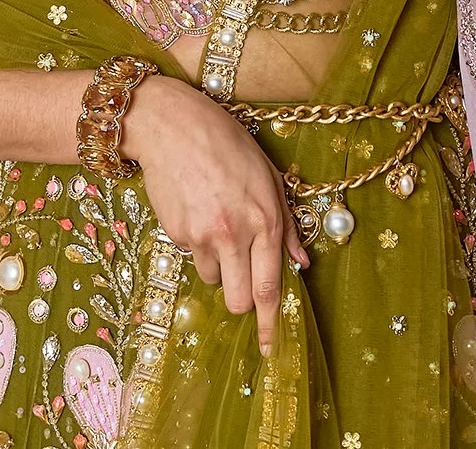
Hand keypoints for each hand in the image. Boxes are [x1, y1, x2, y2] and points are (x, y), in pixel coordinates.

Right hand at [122, 75, 307, 355]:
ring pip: (212, 280)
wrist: (174, 127)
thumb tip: (302, 261)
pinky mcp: (176, 233)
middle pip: (238, 300)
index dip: (271, 322)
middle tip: (240, 280)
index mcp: (265, 219)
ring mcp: (203, 236)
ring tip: (216, 224)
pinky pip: (191, 256)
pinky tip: (198, 210)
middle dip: (240, 300)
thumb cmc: (228, 144)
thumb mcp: (269, 176)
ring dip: (217, 266)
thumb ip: (287, 223)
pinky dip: (197, 244)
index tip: (272, 347)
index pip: (270, 286)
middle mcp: (235, 233)